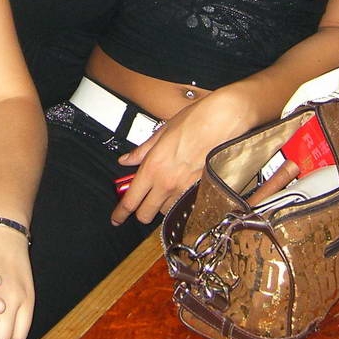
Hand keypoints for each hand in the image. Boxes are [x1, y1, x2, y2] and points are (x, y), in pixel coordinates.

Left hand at [111, 88, 249, 224]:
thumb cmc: (195, 121)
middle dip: (140, 212)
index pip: (130, 200)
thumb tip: (127, 160)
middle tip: (141, 202)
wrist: (223, 121)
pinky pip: (185, 206)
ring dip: (162, 205)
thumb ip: (142, 151)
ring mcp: (186, 189)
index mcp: (153, 167)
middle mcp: (168, 183)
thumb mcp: (161, 132)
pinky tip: (182, 188)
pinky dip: (180, 201)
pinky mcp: (202, 191)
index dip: (120, 213)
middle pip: (145, 214)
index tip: (116, 218)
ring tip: (165, 189)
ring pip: (166, 212)